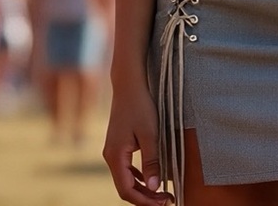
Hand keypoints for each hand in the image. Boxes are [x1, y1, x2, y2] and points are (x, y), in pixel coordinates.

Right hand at [103, 77, 172, 204]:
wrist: (128, 83)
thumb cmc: (140, 105)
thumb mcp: (150, 133)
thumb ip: (151, 161)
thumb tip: (154, 188)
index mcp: (115, 156)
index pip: (127, 190)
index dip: (145, 201)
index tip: (164, 202)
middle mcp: (110, 156)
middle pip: (125, 187)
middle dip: (145, 197)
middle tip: (167, 200)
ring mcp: (112, 151)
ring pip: (125, 179)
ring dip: (142, 188)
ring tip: (161, 193)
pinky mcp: (117, 145)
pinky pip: (126, 169)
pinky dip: (138, 177)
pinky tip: (150, 178)